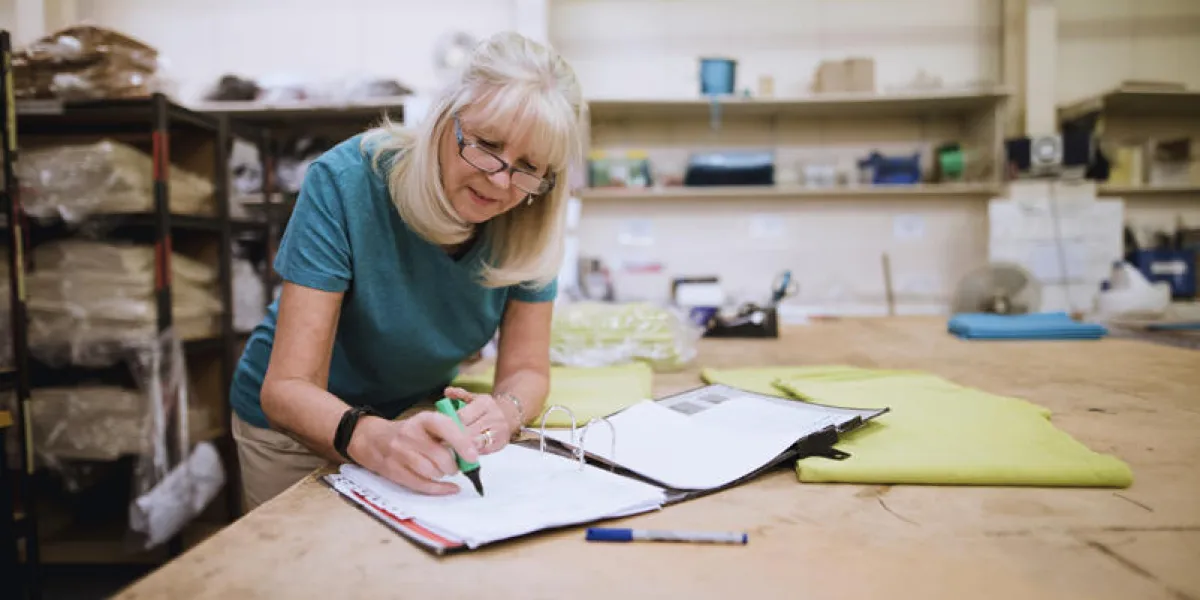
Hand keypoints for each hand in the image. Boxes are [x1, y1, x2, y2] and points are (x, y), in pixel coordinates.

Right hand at [348, 411, 479, 495]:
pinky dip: (439, 489)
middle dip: (453, 465)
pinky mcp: (394, 471)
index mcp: (423, 419)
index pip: (445, 427)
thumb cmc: (410, 432)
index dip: (462, 442)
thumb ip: (449, 433)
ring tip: (443, 470)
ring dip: (443, 474)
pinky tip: (449, 488)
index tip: (473, 456)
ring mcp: (400, 453)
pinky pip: (421, 484)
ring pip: (431, 471)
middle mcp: (410, 434)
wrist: (373, 439)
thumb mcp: (427, 424)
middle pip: (440, 456)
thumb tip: (474, 449)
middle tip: (456, 466)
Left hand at [443, 386, 517, 454]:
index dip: (450, 424)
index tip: (440, 429)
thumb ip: (460, 395)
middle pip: (468, 431)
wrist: (510, 415)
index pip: (462, 416)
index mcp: (484, 403)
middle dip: (454, 436)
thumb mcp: (475, 398)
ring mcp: (498, 431)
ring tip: (452, 447)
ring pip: (475, 442)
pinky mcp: (500, 443)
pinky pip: (482, 451)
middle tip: (442, 441)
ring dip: (462, 446)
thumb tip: (447, 391)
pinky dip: (472, 452)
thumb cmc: (487, 408)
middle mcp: (493, 416)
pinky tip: (465, 451)